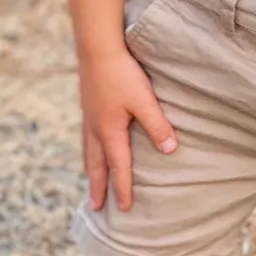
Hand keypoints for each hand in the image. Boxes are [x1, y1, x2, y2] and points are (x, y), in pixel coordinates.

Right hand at [80, 48, 176, 211]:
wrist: (97, 47)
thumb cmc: (122, 74)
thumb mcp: (144, 101)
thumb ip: (157, 126)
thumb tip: (170, 151)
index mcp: (110, 131)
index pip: (119, 167)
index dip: (123, 188)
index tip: (124, 208)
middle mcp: (95, 128)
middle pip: (96, 165)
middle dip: (98, 186)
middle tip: (94, 207)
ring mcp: (89, 116)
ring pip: (88, 151)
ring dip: (90, 169)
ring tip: (90, 180)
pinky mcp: (87, 104)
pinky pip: (86, 136)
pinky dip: (88, 150)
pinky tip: (91, 145)